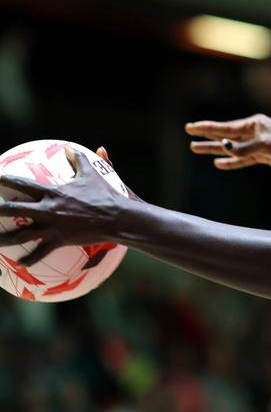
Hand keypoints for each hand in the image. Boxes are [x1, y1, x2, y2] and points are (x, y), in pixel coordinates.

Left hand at [0, 147, 124, 265]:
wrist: (117, 217)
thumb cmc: (106, 195)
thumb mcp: (93, 174)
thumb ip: (80, 160)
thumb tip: (70, 148)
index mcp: (54, 193)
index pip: (24, 184)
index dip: (7, 180)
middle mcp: (49, 209)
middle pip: (15, 209)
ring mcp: (53, 226)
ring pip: (22, 234)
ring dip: (4, 239)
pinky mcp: (60, 240)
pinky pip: (41, 252)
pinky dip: (30, 259)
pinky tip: (21, 264)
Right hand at [185, 114, 270, 173]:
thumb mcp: (265, 145)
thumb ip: (243, 148)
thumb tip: (224, 147)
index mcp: (254, 124)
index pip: (225, 127)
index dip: (207, 128)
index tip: (191, 127)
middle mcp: (253, 132)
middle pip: (225, 134)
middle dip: (207, 135)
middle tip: (189, 134)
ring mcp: (256, 144)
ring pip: (231, 147)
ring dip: (214, 149)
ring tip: (195, 149)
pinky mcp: (261, 156)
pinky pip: (242, 159)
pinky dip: (231, 161)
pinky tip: (218, 163)